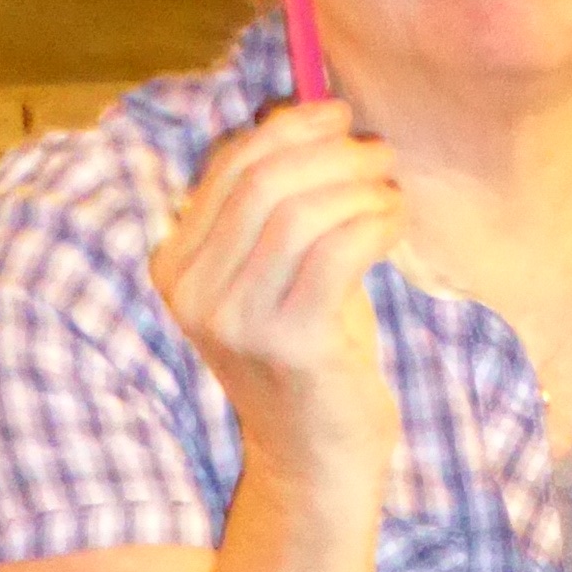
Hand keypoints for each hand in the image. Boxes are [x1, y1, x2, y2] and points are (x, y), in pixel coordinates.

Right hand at [152, 99, 405, 507]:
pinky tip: (394, 222)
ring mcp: (236, 319)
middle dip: (330, 152)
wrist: (314, 457)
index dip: (288, 128)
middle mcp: (193, 291)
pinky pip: (338, 249)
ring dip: (358, 186)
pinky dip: (375, 221)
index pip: (228, 167)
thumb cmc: (310, 354)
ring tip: (391, 192)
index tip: (338, 115)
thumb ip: (278, 206)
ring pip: (300, 210)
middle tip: (378, 154)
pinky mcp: (290, 342)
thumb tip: (316, 113)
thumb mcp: (278, 273)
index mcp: (177, 265)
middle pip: (263, 180)